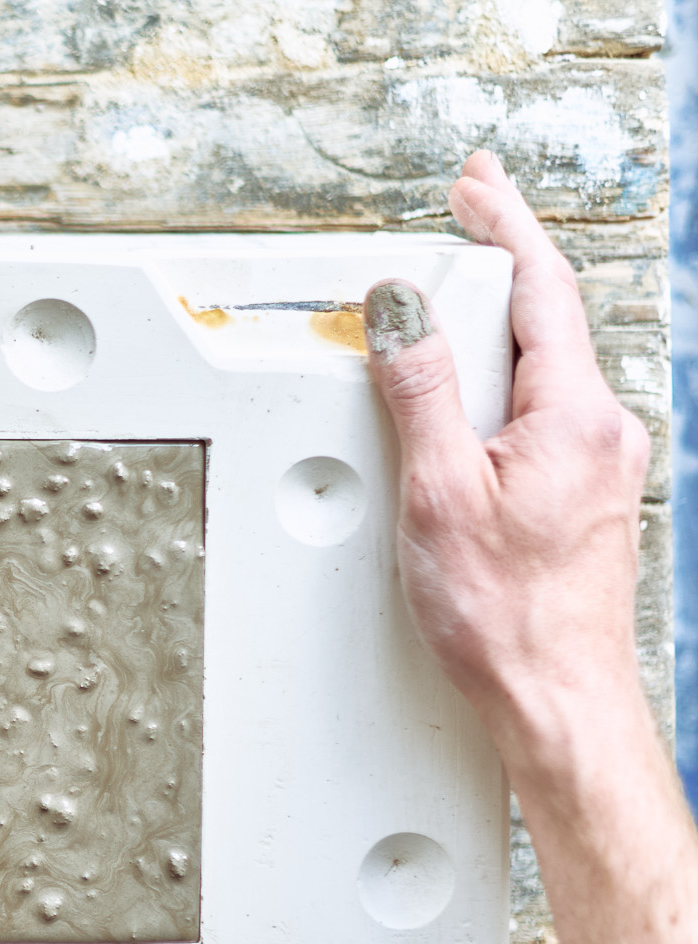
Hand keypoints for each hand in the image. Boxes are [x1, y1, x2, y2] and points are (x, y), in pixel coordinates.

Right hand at [364, 150, 651, 770]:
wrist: (555, 699)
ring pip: (534, 376)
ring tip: (425, 362)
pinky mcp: (583, 496)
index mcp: (574, 415)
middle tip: (435, 258)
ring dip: (481, 353)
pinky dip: (491, 403)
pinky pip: (536, 420)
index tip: (475, 187)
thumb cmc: (505, 615)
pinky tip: (453, 434)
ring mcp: (598, 465)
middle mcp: (600, 431)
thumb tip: (400, 310)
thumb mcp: (438, 493)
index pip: (541, 288)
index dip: (503, 227)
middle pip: (536, 326)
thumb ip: (419, 392)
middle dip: (482, 287)